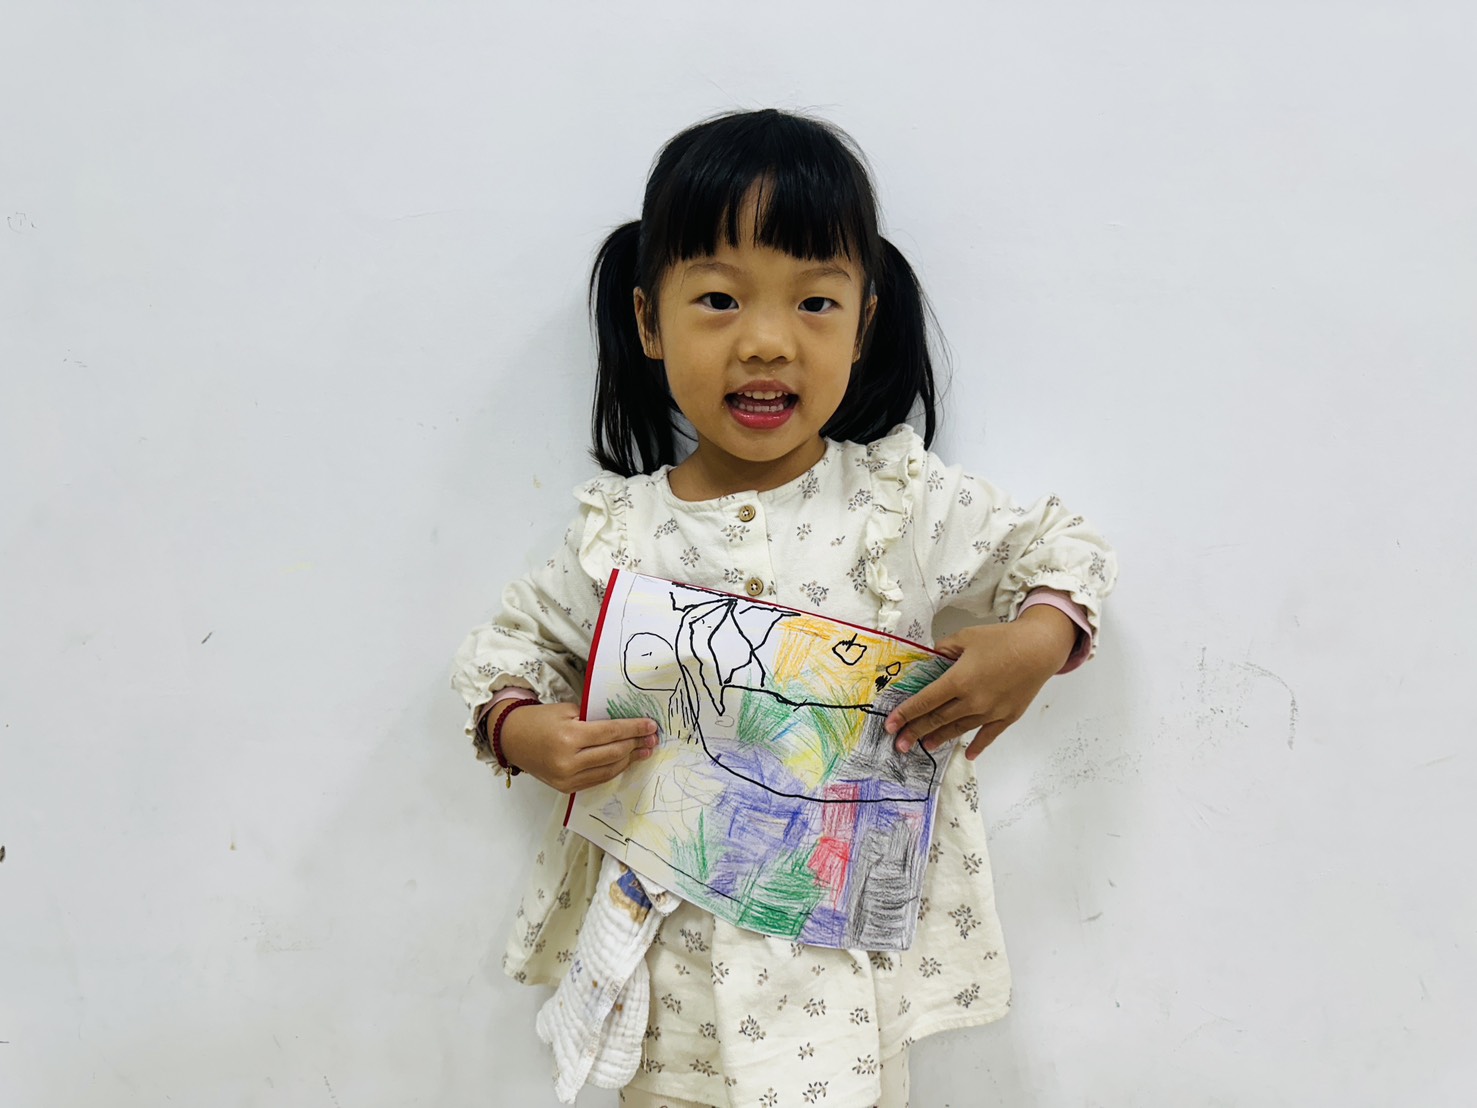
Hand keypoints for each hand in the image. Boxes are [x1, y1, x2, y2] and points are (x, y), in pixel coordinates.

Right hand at [495, 701, 658, 792]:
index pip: (611, 733)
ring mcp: (567, 778)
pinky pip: (597, 779)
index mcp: (569, 737)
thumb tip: (624, 725)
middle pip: (614, 753)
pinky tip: (625, 761)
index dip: (634, 729)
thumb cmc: (539, 720)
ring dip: (630, 760)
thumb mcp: (567, 710)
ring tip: (644, 750)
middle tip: (652, 738)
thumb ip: (594, 719)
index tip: (650, 725)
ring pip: (609, 770)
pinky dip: (614, 769)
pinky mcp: (566, 788)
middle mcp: (569, 761)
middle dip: (636, 744)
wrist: (511, 739)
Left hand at [884, 606, 1075, 760]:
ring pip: (958, 729)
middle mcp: (972, 701)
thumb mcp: (966, 637)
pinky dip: (977, 746)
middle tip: (900, 744)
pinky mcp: (1007, 717)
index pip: (925, 701)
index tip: (891, 725)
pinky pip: (988, 735)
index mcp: (958, 680)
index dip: (905, 714)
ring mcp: (990, 712)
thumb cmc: (1002, 639)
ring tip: (925, 745)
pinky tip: (967, 754)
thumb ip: (944, 649)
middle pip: (937, 720)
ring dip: (939, 738)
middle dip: (915, 732)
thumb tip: (932, 659)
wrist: (1039, 648)